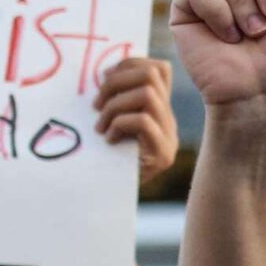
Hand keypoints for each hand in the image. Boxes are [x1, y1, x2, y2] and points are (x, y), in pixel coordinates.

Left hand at [95, 57, 177, 183]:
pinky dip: (119, 124)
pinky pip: (142, 121)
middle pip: (152, 75)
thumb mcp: (114, 125)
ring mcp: (169, 137)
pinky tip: (109, 140)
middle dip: (117, 82)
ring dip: (114, 106)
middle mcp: (170, 120)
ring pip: (147, 94)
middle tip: (96, 104)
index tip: (104, 77)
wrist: (116, 202)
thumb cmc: (109, 160)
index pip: (159, 68)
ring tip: (100, 126)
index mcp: (160, 109)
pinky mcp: (162, 154)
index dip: (130, 64)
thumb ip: (116, 102)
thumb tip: (101, 75)